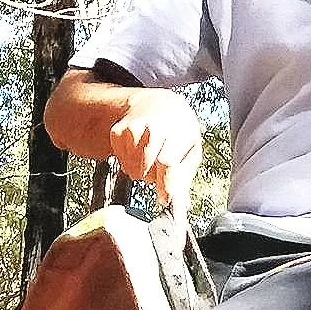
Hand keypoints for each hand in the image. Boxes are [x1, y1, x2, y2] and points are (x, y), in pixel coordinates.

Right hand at [105, 89, 202, 208]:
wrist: (157, 105)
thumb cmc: (178, 132)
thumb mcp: (191, 150)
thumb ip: (184, 177)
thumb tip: (181, 204)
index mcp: (178, 132)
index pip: (167, 162)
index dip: (165, 184)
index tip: (165, 199)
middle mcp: (155, 127)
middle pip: (146, 167)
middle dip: (152, 178)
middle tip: (158, 174)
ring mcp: (134, 128)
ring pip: (131, 166)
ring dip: (140, 172)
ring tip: (150, 161)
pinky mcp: (119, 131)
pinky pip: (120, 159)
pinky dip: (128, 162)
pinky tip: (138, 153)